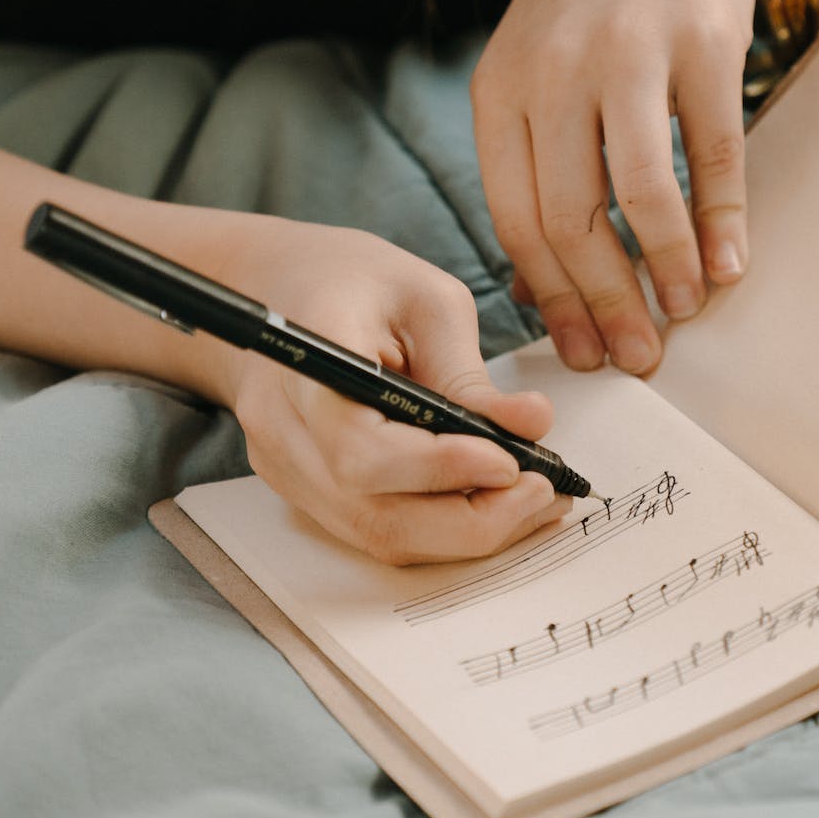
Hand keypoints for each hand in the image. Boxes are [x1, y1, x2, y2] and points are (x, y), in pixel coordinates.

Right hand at [185, 216, 570, 563]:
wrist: (276, 288)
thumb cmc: (352, 281)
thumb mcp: (427, 299)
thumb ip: (471, 373)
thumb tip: (532, 427)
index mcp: (306, 361)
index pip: (362, 448)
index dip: (439, 469)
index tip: (509, 461)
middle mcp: (282, 428)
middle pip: (373, 513)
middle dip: (470, 519)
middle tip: (542, 493)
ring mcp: (285, 467)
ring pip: (378, 536)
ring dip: (464, 533)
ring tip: (531, 501)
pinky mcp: (302, 488)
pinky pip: (372, 529)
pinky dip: (438, 528)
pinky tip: (489, 502)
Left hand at [471, 0, 759, 374]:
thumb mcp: (530, 67)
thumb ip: (531, 163)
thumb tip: (540, 286)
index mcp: (500, 90)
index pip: (516, 220)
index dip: (551, 297)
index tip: (581, 351)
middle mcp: (554, 74)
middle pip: (572, 220)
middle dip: (607, 303)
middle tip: (638, 357)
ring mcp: (629, 55)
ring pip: (639, 194)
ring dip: (667, 268)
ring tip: (687, 312)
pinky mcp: (700, 44)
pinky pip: (710, 151)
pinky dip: (721, 217)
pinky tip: (730, 262)